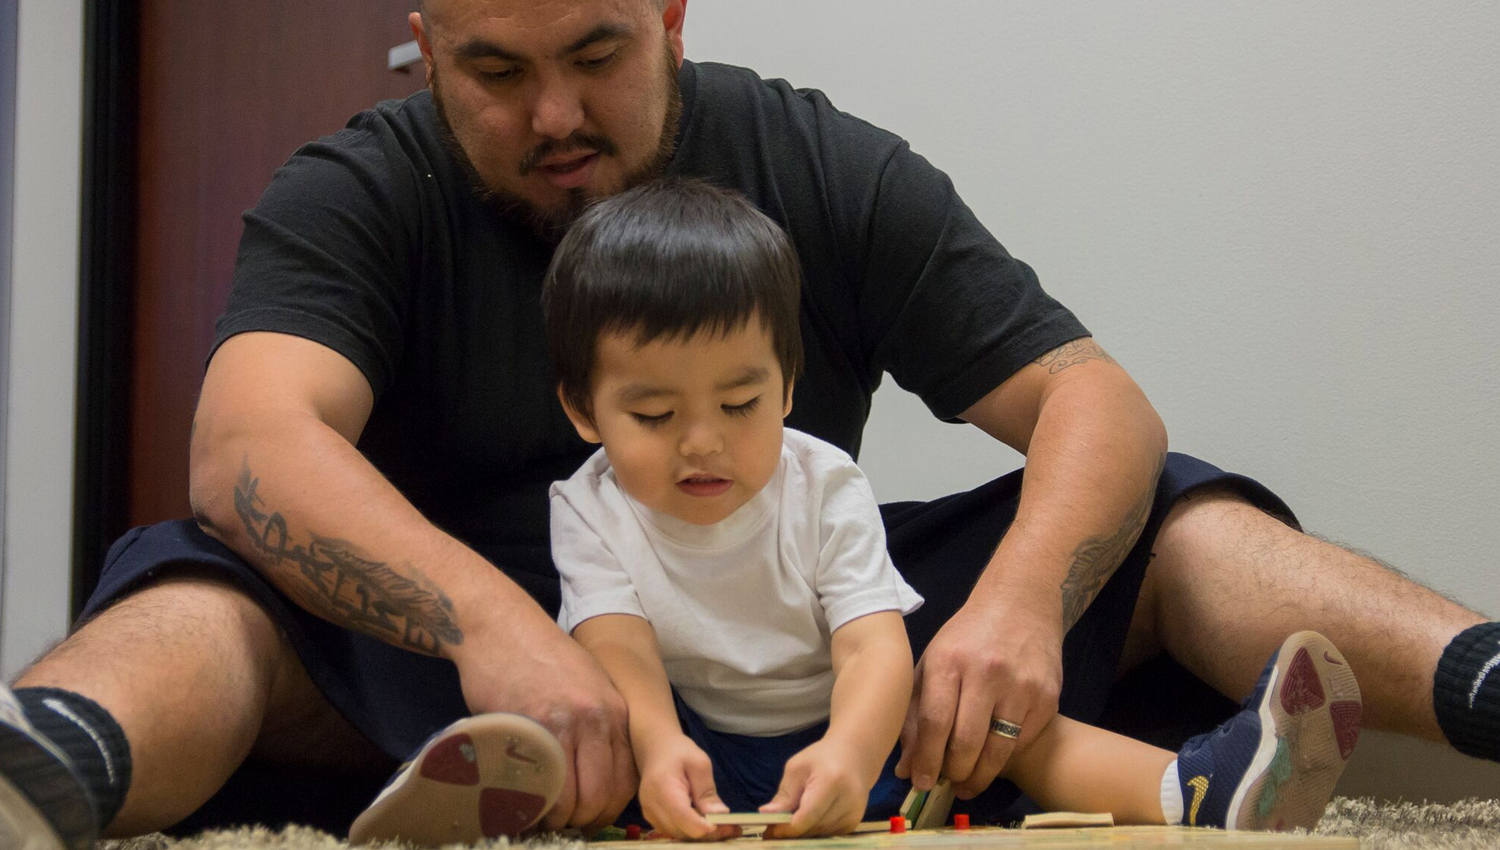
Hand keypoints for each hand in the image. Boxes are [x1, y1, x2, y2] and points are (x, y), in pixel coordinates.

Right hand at [452, 611, 637, 832]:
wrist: (500, 626)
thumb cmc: (538, 657)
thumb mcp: (584, 686)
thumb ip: (595, 726)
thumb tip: (594, 776)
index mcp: (615, 711)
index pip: (627, 779)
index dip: (607, 808)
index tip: (588, 817)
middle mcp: (599, 719)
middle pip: (604, 795)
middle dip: (585, 821)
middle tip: (563, 825)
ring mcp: (567, 723)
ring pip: (577, 797)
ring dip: (559, 818)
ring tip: (542, 817)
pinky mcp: (534, 726)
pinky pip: (544, 785)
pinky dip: (535, 805)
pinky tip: (524, 803)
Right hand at [636, 734, 739, 840]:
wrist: (655, 748)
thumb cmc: (678, 751)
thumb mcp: (699, 763)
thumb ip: (707, 791)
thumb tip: (720, 814)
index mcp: (663, 789)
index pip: (685, 819)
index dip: (707, 827)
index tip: (730, 825)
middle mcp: (652, 806)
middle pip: (683, 832)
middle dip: (710, 834)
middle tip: (734, 828)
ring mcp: (649, 814)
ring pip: (679, 835)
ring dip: (702, 835)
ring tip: (724, 826)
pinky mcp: (652, 818)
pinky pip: (674, 831)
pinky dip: (692, 831)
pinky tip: (706, 822)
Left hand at [760, 738, 873, 837]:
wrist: (854, 757)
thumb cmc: (821, 758)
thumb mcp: (796, 769)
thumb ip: (784, 796)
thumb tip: (765, 815)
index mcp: (830, 782)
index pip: (806, 817)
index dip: (786, 829)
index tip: (769, 831)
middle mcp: (847, 801)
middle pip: (811, 828)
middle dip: (791, 830)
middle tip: (774, 826)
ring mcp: (853, 814)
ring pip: (818, 835)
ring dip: (803, 831)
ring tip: (793, 818)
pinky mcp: (854, 823)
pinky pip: (827, 835)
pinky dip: (815, 830)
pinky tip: (811, 817)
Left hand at [894, 590, 1062, 798]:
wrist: (1020, 603)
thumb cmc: (968, 636)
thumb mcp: (932, 662)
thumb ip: (915, 714)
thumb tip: (906, 768)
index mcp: (950, 660)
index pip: (935, 722)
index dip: (926, 760)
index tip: (920, 782)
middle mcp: (987, 672)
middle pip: (966, 742)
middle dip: (953, 773)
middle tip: (945, 783)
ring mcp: (1021, 685)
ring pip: (998, 750)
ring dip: (979, 776)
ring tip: (966, 783)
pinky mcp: (1048, 697)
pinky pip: (1022, 743)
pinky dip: (1005, 758)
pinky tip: (992, 758)